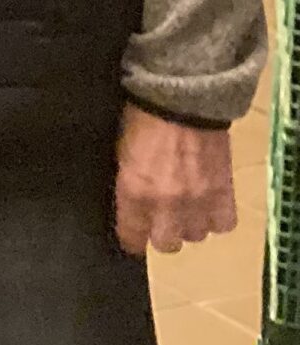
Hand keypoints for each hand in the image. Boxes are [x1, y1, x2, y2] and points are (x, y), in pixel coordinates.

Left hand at [114, 105, 236, 255]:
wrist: (182, 100)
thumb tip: (129, 206)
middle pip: (167, 245)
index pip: (132, 238)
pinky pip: (224, 225)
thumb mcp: (121, 154)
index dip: (132, 239)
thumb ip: (127, 185)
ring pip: (196, 236)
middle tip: (160, 219)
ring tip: (185, 208)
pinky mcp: (224, 193)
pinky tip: (208, 205)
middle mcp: (166, 204)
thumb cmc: (143, 121)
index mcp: (134, 192)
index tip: (133, 236)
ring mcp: (198, 201)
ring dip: (189, 224)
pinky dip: (216, 218)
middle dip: (162, 234)